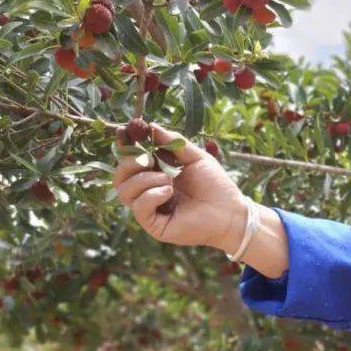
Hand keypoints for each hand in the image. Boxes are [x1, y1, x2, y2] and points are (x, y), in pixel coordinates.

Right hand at [112, 123, 246, 250]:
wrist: (230, 212)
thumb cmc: (215, 185)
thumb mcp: (195, 157)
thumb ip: (174, 141)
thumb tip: (151, 126)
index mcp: (156, 172)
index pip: (130, 160)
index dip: (124, 146)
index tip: (125, 132)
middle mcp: (148, 191)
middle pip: (120, 176)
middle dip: (131, 163)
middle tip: (149, 159)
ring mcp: (150, 209)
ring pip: (124, 191)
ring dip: (144, 180)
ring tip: (168, 179)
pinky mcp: (154, 225)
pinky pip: (138, 207)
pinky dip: (151, 195)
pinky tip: (169, 192)